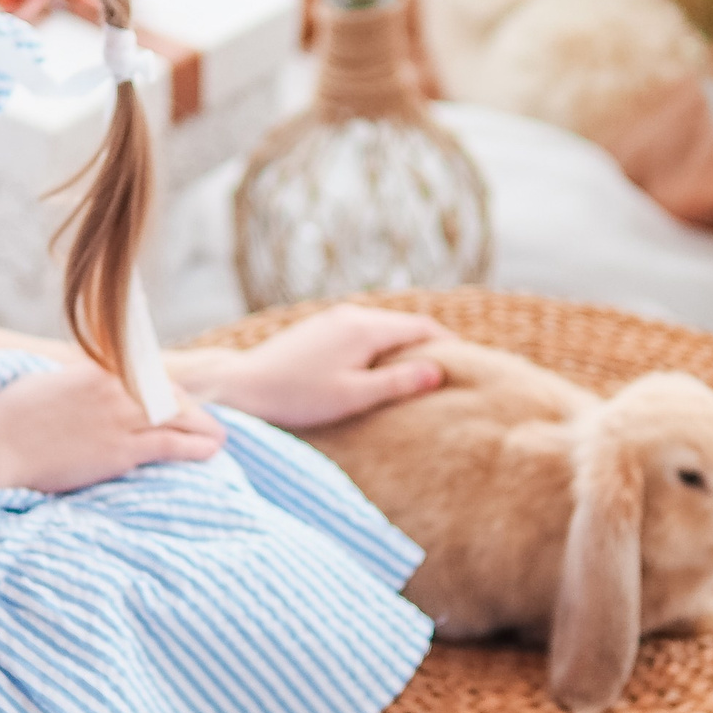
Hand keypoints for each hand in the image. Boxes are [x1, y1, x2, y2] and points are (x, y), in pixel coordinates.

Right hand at [0, 363, 225, 496]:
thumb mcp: (44, 385)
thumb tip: (78, 391)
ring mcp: (119, 416)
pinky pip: (171, 443)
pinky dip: (197, 446)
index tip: (179, 399)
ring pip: (178, 417)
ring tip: (220, 438)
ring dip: (204, 428)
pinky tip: (212, 450)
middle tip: (208, 422)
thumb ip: (73, 385)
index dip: (167, 390)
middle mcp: (115, 386)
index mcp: (96, 368)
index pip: (148, 374)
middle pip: (169, 394)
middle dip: (191, 409)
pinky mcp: (120, 448)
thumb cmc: (5, 419)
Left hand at [182, 305, 448, 430]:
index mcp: (365, 328)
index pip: (422, 326)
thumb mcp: (354, 396)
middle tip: (449, 370)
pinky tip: (378, 370)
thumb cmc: (297, 397)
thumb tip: (438, 370)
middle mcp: (351, 314)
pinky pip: (361, 332)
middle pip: (403, 324)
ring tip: (418, 373)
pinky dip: (379, 347)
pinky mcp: (317, 329)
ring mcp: (332, 319)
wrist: (243, 387)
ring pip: (382, 327)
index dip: (448, 344)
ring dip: (402, 346)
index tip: (468, 363)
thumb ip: (398, 382)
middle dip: (428, 344)